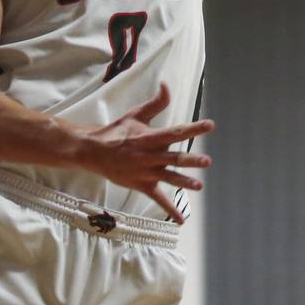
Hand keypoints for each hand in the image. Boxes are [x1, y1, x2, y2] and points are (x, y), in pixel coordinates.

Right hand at [76, 83, 213, 223]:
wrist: (94, 152)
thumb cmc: (117, 131)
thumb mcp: (136, 114)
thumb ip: (155, 103)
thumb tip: (166, 84)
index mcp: (149, 137)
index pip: (175, 132)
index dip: (193, 128)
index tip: (209, 125)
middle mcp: (149, 155)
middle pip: (173, 158)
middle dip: (191, 160)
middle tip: (207, 161)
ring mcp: (145, 172)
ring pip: (168, 178)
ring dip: (184, 182)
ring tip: (198, 186)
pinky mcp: (142, 185)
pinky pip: (158, 199)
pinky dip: (170, 209)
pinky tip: (181, 219)